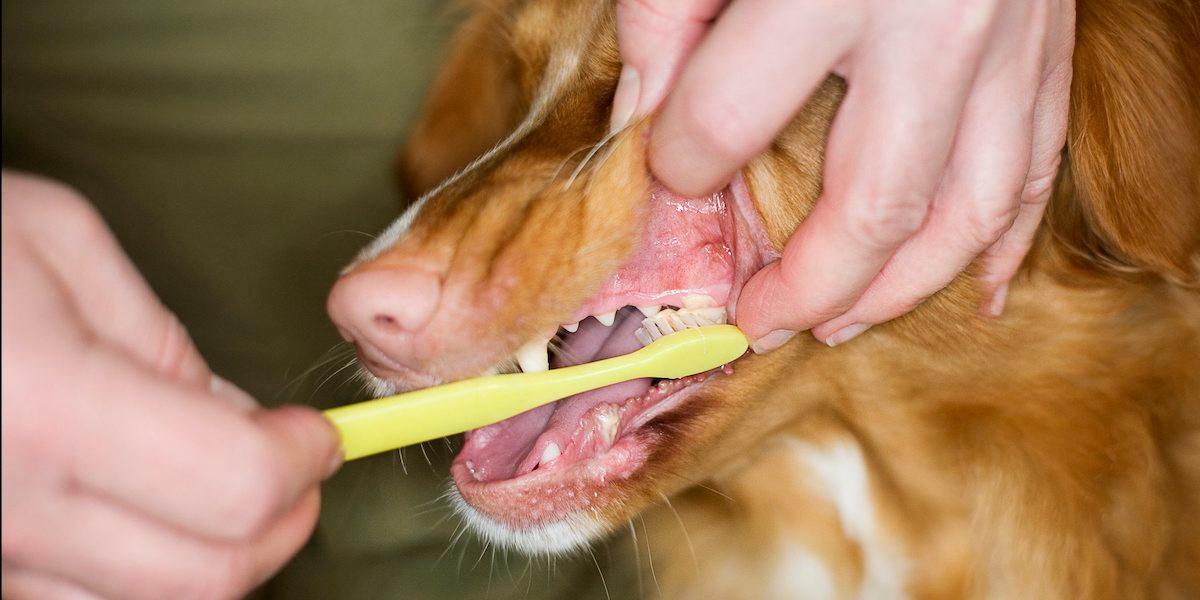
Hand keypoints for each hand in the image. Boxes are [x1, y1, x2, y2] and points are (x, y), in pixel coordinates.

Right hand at [1, 172, 340, 598]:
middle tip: (297, 471)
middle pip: (206, 577)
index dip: (302, 462)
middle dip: (283, 524)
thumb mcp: (58, 244)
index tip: (318, 434)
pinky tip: (145, 519)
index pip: (234, 486)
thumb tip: (244, 422)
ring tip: (227, 493)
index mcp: (43, 404)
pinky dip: (143, 579)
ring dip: (220, 559)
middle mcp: (3, 503)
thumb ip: (164, 344)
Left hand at [612, 0, 1074, 350]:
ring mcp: (1008, 46)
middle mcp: (934, 27)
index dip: (681, 159)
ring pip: (966, 212)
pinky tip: (974, 294)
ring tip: (840, 329)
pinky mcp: (1048, 51)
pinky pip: (1037, 170)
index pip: (725, 119)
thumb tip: (648, 125)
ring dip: (901, 291)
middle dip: (805, 285)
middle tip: (754, 324)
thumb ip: (667, 15)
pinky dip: (1006, 245)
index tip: (671, 169)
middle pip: (871, 203)